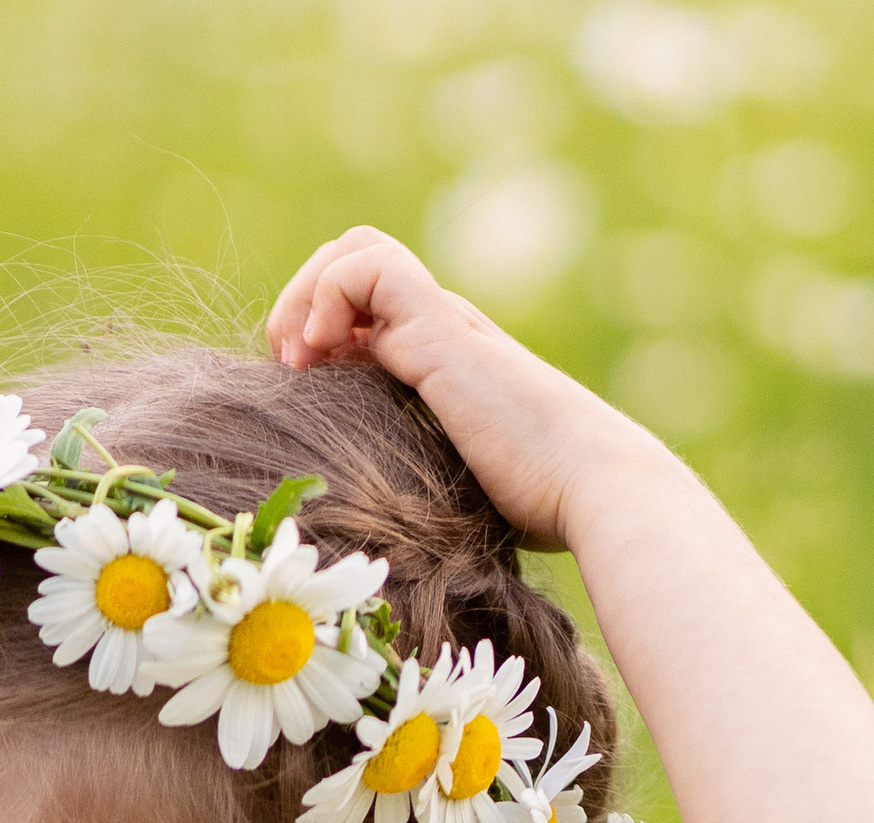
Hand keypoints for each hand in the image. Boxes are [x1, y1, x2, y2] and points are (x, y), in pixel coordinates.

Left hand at [265, 227, 655, 556]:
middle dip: (302, 300)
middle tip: (288, 367)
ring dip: (309, 292)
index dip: (316, 327)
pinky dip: (330, 295)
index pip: (361, 301)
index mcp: (439, 356)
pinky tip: (324, 351)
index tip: (297, 386)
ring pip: (356, 249)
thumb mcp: (450, 485)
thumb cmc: (532, 507)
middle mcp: (438, 327)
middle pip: (353, 258)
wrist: (585, 487)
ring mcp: (441, 323)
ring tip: (299, 357)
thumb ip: (415, 473)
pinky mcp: (441, 332)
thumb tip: (372, 522)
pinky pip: (370, 267)